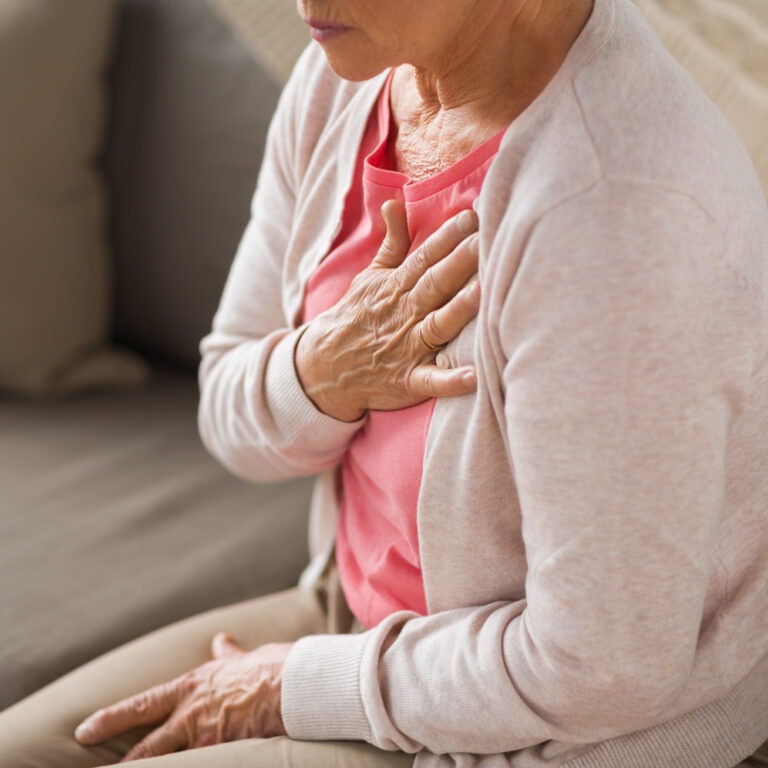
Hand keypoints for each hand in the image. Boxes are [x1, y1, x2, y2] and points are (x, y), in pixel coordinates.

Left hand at [74, 634, 292, 760]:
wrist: (295, 684)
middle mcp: (192, 714)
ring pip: (166, 763)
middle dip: (120, 764)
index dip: (112, 719)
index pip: (142, 705)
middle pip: (146, 746)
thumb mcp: (244, 658)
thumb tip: (221, 640)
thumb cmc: (273, 667)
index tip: (85, 730)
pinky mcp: (225, 755)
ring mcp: (207, 739)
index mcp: (193, 687)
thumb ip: (229, 656)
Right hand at [296, 200, 480, 421]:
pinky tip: (473, 376)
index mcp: (396, 287)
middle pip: (435, 284)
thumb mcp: (371, 277)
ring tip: (484, 292)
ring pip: (437, 325)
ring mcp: (407, 348)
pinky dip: (451, 381)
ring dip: (459, 309)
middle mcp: (405, 314)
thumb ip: (392, 243)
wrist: (326, 366)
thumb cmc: (357, 317)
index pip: (424, 257)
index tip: (471, 217)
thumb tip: (394, 203)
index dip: (447, 238)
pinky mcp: (409, 381)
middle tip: (485, 242)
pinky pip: (431, 380)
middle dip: (459, 263)